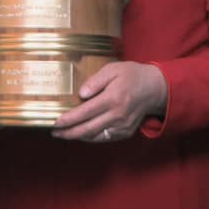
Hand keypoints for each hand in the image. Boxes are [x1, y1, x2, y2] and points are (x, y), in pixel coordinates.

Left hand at [51, 61, 168, 142]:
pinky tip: (81, 134)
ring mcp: (122, 126)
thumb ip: (95, 81)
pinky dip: (92, 138)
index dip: (69, 119)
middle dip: (69, 133)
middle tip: (54, 133)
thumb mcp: (113, 70)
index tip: (55, 122)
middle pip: (88, 128)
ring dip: (78, 137)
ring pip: (96, 136)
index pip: (85, 112)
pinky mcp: (126, 132)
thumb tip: (81, 94)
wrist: (155, 88)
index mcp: (113, 98)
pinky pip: (105, 138)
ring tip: (64, 134)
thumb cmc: (132, 75)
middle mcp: (117, 115)